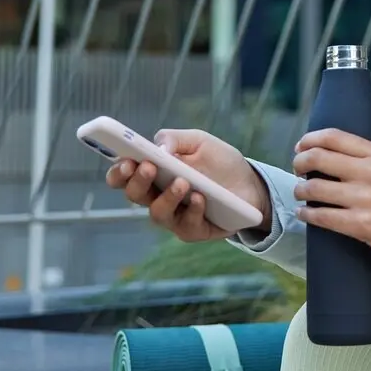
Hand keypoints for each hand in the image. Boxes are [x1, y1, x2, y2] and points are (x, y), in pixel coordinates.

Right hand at [104, 128, 271, 242]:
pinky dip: (193, 210)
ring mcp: (173, 216)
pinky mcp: (192, 230)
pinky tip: (201, 198)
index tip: (126, 162)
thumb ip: (176, 139)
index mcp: (153, 173)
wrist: (251, 185)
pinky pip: (186, 225)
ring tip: (183, 182)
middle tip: (149, 167)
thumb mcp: (200, 141)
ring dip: (167, 196)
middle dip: (138, 181)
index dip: (119, 171)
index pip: (124, 176)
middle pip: (134, 195)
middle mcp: (157, 196)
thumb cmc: (220, 162)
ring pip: (157, 213)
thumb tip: (158, 147)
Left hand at [291, 128, 370, 276]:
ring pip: (315, 189)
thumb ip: (367, 162)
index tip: (300, 147)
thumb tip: (332, 160)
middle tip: (297, 171)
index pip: (334, 137)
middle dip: (300, 163)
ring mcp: (366, 199)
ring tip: (301, 194)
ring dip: (301, 191)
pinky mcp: (363, 225)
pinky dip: (307, 215)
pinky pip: (323, 217)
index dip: (310, 140)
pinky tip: (305, 214)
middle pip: (318, 158)